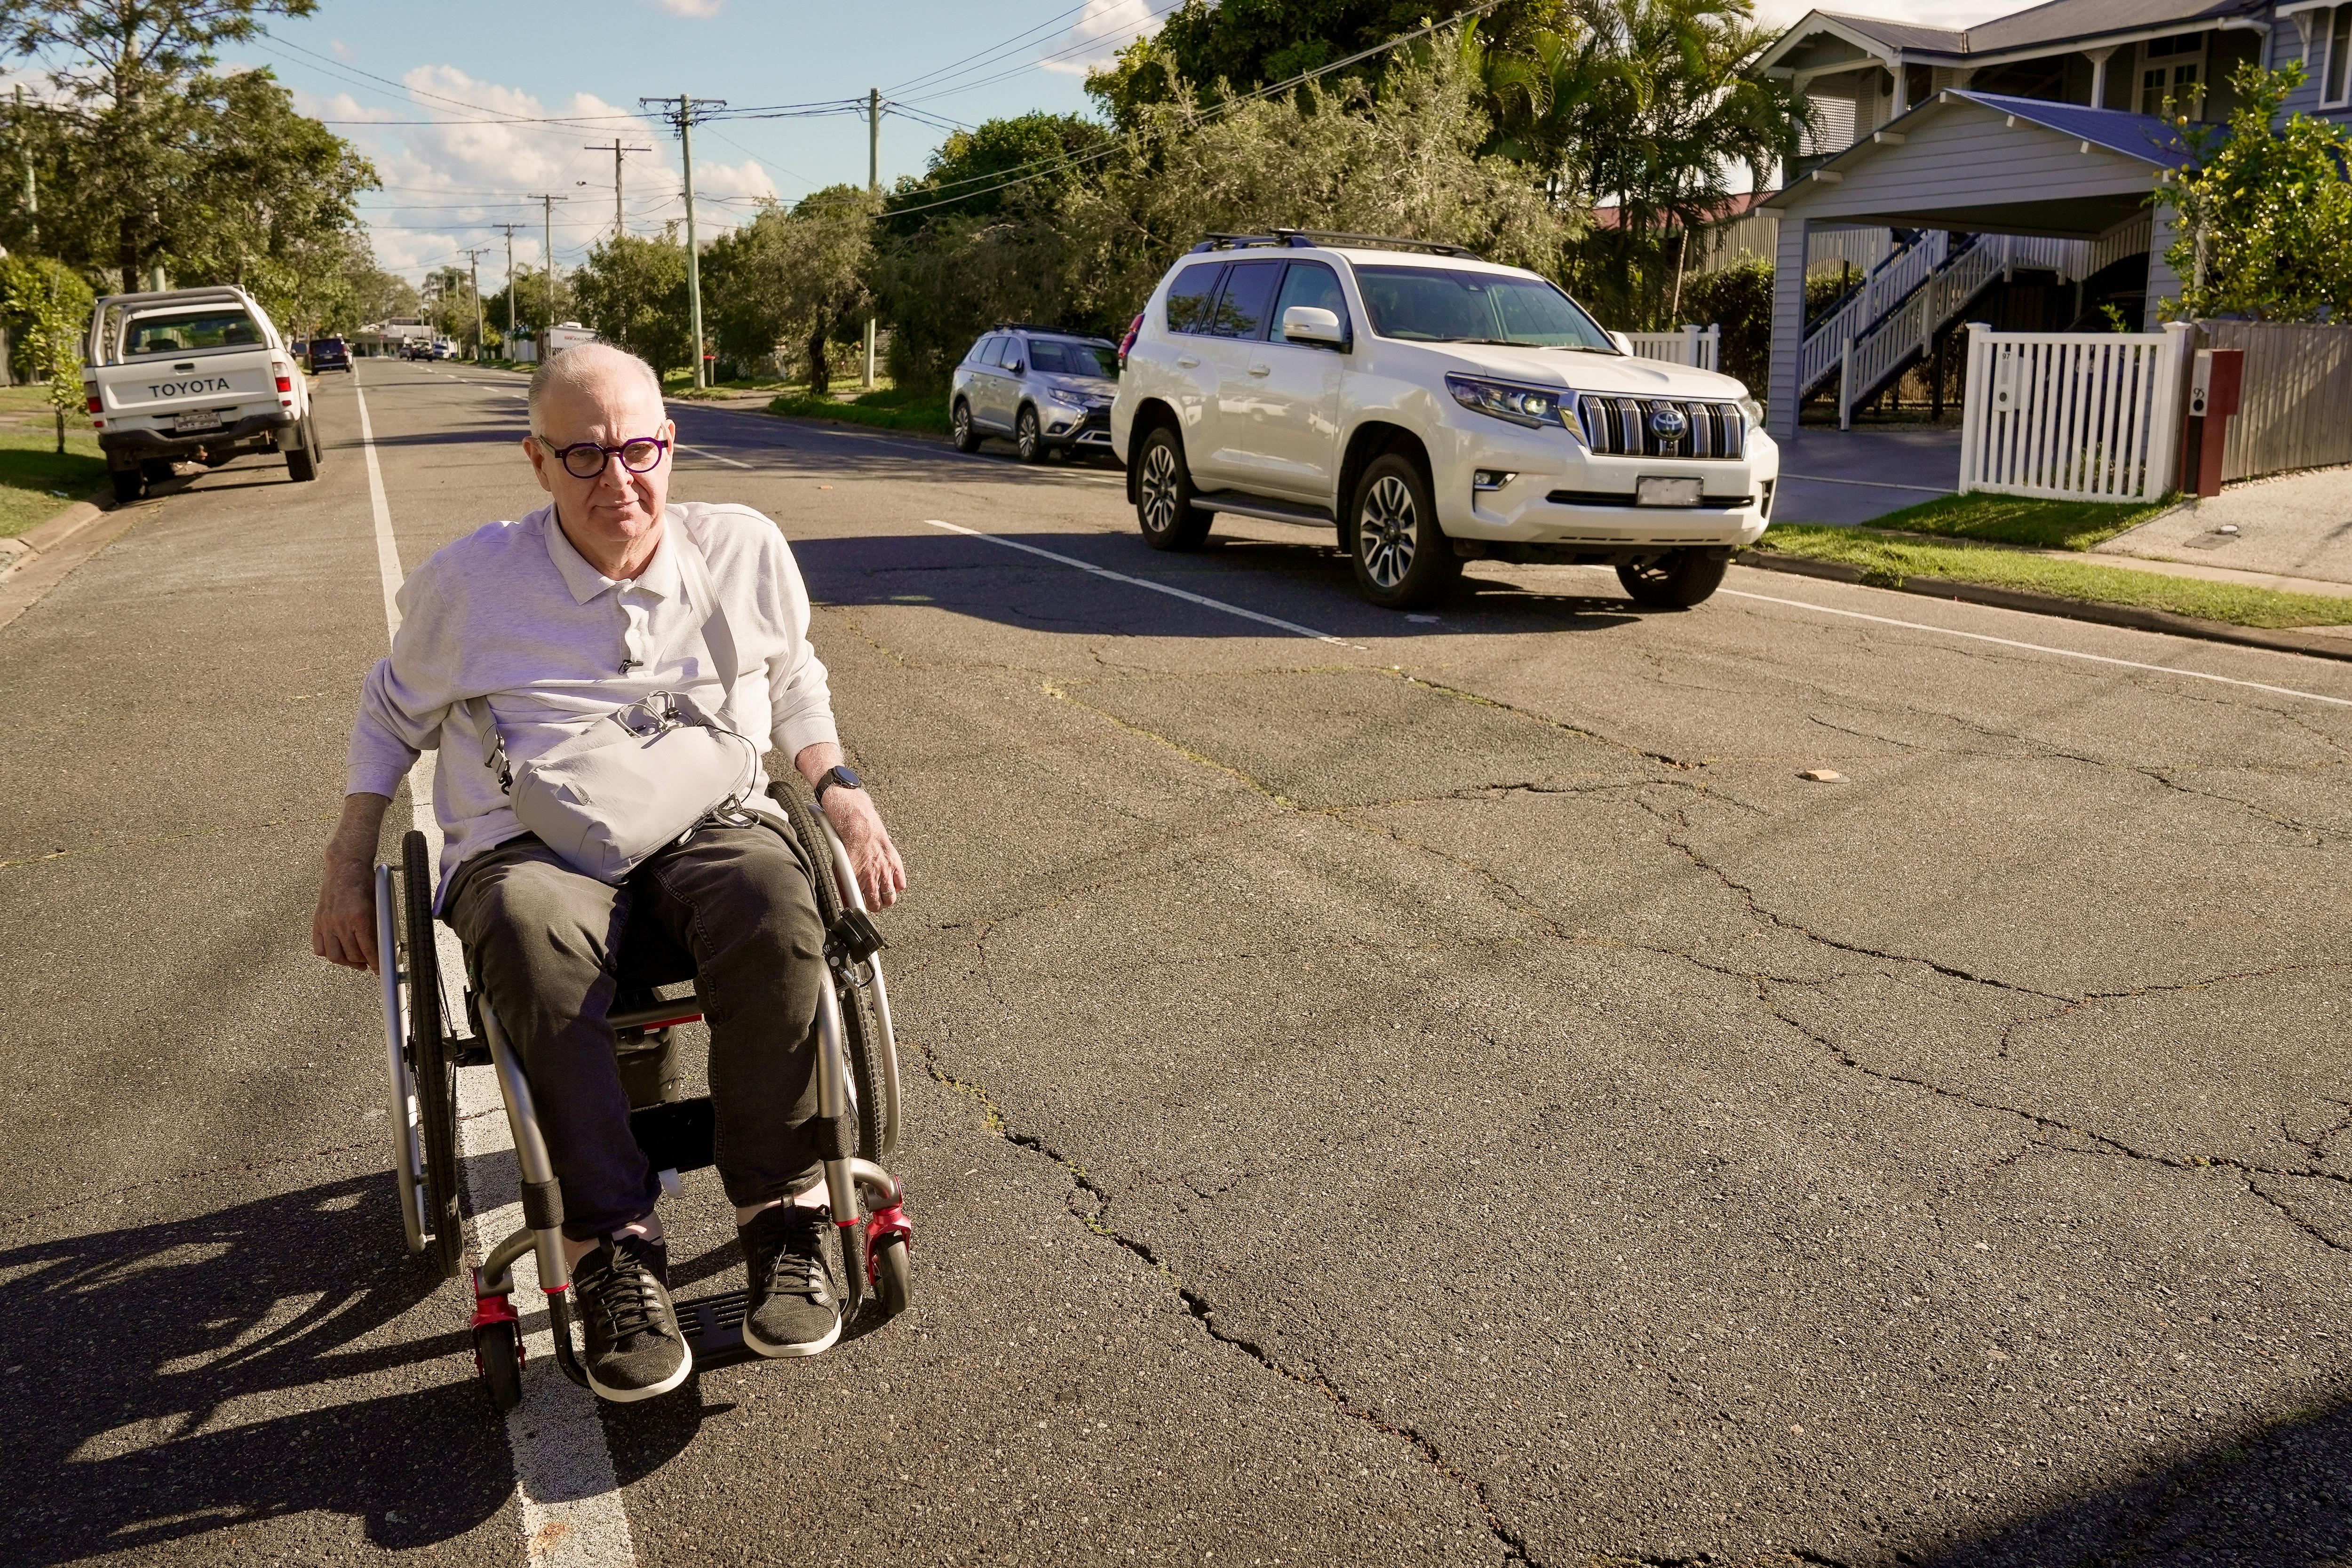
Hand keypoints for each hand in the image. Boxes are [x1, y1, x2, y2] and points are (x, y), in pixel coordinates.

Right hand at [313, 792, 391, 971]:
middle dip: (362, 963)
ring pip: (334, 956)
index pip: (368, 950)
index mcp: (359, 917)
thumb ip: (378, 927)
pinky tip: (338, 951)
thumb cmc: (365, 883)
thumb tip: (383, 947)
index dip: (375, 963)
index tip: (379, 970)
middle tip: (368, 964)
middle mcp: (340, 922)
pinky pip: (320, 947)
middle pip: (351, 956)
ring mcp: (326, 923)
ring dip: (346, 962)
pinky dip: (329, 953)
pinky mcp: (317, 921)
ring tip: (355, 961)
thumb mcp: (378, 904)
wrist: (345, 866)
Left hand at [820, 787, 906, 909]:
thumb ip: (844, 885)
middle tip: (874, 903)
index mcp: (857, 880)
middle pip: (878, 905)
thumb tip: (845, 900)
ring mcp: (885, 872)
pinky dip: (897, 887)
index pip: (862, 905)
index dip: (862, 909)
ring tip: (883, 896)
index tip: (862, 909)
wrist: (861, 828)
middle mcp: (872, 878)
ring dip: (886, 900)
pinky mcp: (895, 864)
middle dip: (876, 906)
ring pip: (891, 898)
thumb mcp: (839, 868)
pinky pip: (901, 885)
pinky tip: (891, 883)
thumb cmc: (849, 846)